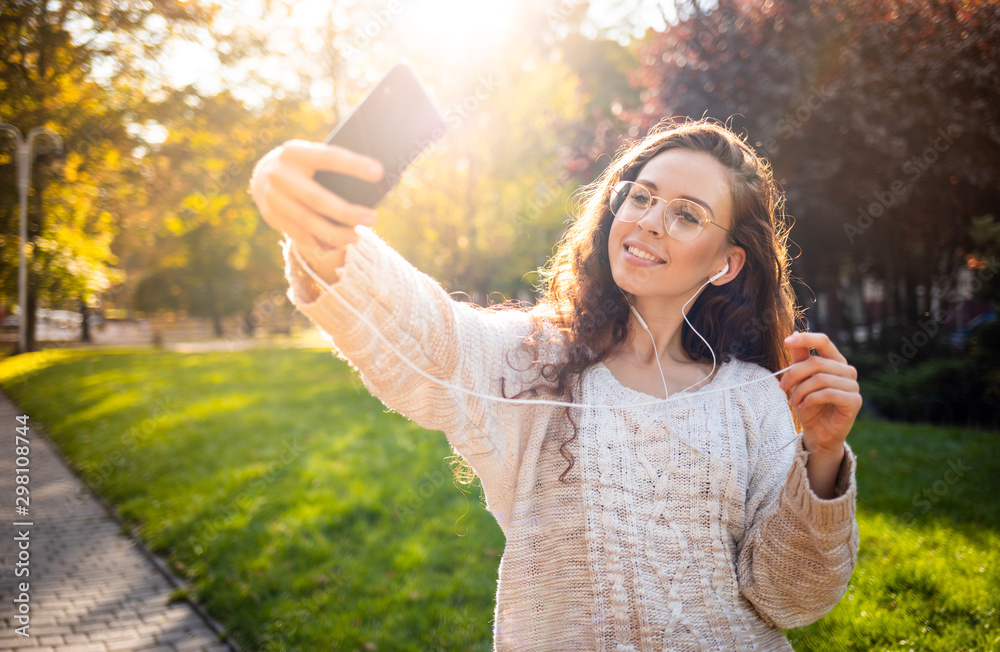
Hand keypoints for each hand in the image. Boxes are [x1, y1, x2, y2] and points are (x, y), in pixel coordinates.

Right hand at [250, 139, 383, 281]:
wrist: (262, 174)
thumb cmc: (303, 165)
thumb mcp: (311, 156)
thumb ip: (331, 167)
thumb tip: (371, 183)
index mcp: (296, 152)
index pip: (329, 157)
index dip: (354, 165)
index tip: (379, 172)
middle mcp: (281, 174)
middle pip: (317, 198)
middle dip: (346, 212)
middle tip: (373, 219)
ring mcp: (273, 197)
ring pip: (307, 221)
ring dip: (334, 233)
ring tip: (356, 237)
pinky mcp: (271, 215)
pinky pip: (298, 234)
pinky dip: (319, 241)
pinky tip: (337, 243)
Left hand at [778, 331, 861, 456]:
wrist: (818, 432)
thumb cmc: (810, 404)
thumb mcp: (800, 380)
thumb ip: (800, 359)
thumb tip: (793, 334)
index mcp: (835, 361)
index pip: (824, 341)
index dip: (805, 339)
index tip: (785, 341)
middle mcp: (847, 370)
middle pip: (816, 362)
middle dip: (794, 374)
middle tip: (782, 387)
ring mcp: (853, 385)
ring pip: (820, 379)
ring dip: (801, 391)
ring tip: (793, 401)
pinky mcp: (854, 401)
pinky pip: (828, 393)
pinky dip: (811, 399)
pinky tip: (803, 406)